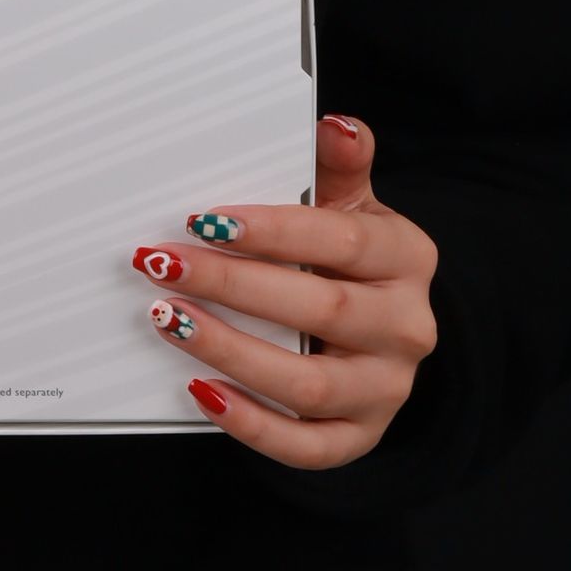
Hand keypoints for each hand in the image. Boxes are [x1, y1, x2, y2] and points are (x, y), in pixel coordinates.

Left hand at [132, 114, 437, 467]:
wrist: (381, 329)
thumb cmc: (350, 256)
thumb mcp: (351, 203)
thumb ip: (339, 166)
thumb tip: (336, 125)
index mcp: (407, 257)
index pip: (341, 239)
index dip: (270, 230)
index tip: (204, 220)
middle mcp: (407, 327)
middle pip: (320, 308)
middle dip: (232, 286)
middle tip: (163, 265)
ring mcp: (386, 389)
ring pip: (308, 383)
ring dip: (230, 350)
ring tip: (168, 319)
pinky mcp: (359, 437)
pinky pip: (306, 446)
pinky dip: (251, 424)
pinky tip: (201, 390)